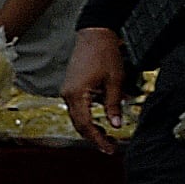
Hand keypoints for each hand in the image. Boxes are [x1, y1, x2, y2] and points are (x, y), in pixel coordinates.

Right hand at [60, 25, 129, 151]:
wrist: (95, 35)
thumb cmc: (104, 53)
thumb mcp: (115, 81)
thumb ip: (114, 105)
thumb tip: (116, 124)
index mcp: (77, 94)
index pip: (86, 125)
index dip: (97, 139)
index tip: (108, 148)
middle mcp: (68, 94)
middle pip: (78, 124)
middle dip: (93, 137)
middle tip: (109, 145)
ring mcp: (68, 91)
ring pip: (77, 117)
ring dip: (90, 128)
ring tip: (106, 134)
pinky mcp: (71, 87)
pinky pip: (77, 108)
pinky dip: (87, 117)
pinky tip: (99, 119)